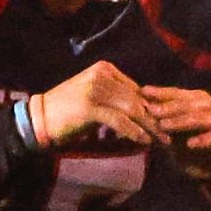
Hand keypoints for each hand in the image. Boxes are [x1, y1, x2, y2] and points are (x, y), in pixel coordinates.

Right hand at [28, 62, 162, 152]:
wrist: (40, 119)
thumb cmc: (69, 111)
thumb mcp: (96, 98)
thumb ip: (117, 98)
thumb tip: (144, 111)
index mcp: (105, 69)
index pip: (137, 89)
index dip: (153, 107)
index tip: (167, 123)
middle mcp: (102, 75)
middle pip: (137, 99)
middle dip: (155, 119)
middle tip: (170, 135)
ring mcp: (96, 89)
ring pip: (132, 110)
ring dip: (149, 127)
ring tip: (162, 141)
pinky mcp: (90, 106)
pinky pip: (120, 121)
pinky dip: (134, 132)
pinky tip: (144, 142)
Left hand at [139, 86, 210, 186]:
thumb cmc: (199, 154)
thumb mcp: (176, 145)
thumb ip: (163, 131)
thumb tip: (142, 116)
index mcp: (201, 103)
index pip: (180, 94)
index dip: (162, 92)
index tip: (143, 92)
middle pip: (192, 103)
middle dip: (170, 107)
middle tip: (152, 112)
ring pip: (206, 117)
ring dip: (184, 122)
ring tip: (165, 127)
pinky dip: (207, 139)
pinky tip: (192, 144)